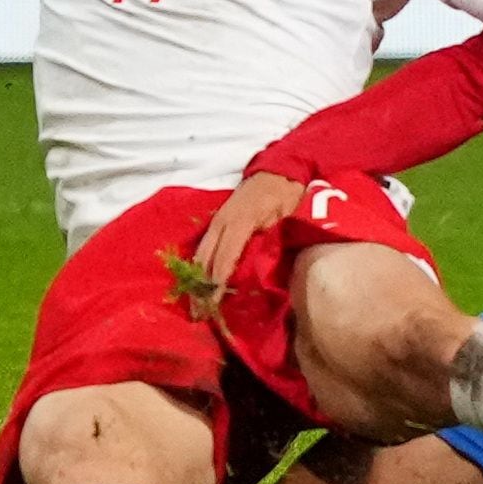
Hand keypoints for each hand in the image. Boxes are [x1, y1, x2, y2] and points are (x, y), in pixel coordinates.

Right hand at [187, 173, 305, 314]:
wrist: (278, 169)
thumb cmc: (286, 194)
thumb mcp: (286, 217)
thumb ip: (272, 241)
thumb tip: (262, 271)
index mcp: (240, 222)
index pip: (224, 259)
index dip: (218, 284)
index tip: (214, 306)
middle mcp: (222, 222)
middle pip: (204, 260)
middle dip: (200, 288)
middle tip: (199, 315)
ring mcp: (216, 221)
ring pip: (199, 254)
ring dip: (196, 280)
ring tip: (196, 305)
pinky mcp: (216, 223)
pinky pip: (203, 248)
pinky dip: (199, 267)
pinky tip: (199, 284)